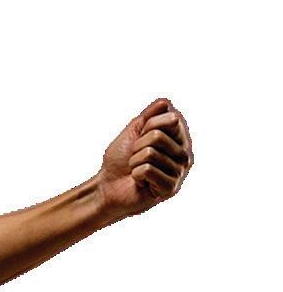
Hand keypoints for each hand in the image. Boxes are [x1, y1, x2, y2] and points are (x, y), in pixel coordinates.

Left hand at [97, 98, 193, 215]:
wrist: (107, 186)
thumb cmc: (121, 159)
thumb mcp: (134, 129)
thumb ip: (150, 115)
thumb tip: (165, 102)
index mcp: (179, 139)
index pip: (171, 119)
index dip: (147, 126)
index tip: (141, 139)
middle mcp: (184, 155)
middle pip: (158, 136)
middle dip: (138, 146)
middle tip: (136, 158)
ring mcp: (179, 173)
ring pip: (150, 153)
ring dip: (134, 162)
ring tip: (137, 170)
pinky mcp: (170, 188)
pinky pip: (147, 170)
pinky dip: (136, 175)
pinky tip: (140, 183)